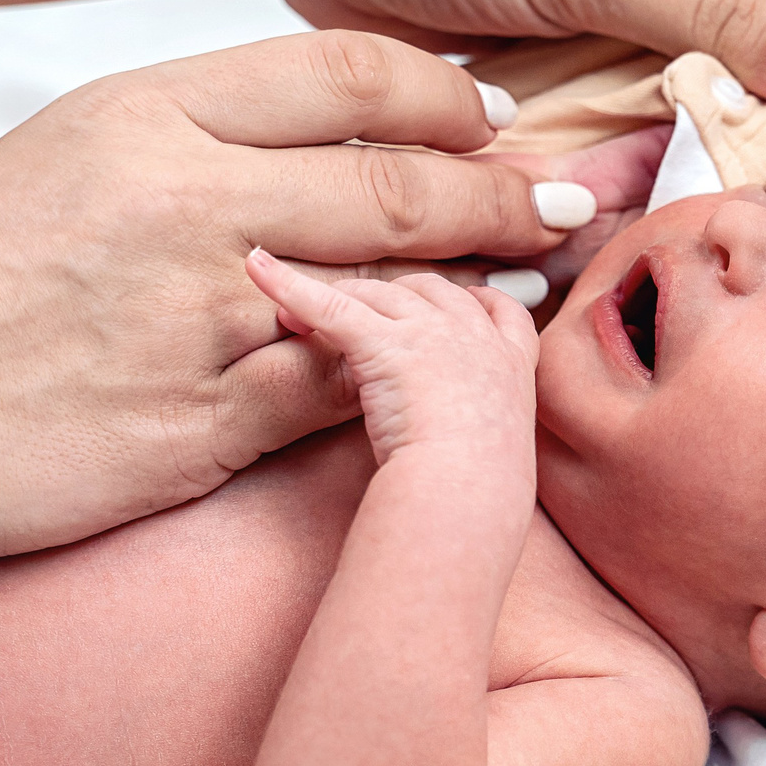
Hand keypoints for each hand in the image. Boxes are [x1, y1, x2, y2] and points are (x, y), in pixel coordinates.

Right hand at [0, 31, 575, 560]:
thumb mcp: (72, 156)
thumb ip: (200, 142)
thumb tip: (331, 150)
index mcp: (149, 115)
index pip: (342, 77)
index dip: (441, 94)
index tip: (488, 113)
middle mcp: (185, 203)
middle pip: (395, 182)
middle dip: (502, 191)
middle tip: (565, 199)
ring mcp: (201, 317)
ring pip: (388, 291)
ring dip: (478, 289)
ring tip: (532, 280)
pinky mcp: (205, 422)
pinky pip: (344, 391)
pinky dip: (411, 378)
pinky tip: (452, 370)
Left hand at [245, 253, 539, 471]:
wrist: (467, 494)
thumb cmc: (480, 495)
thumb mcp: (498, 455)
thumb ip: (482, 431)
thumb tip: (462, 447)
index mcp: (510, 364)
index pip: (498, 310)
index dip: (473, 301)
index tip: (458, 303)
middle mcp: (474, 335)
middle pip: (427, 289)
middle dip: (388, 298)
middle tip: (352, 324)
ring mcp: (431, 333)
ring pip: (378, 294)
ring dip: (337, 300)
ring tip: (291, 318)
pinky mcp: (383, 343)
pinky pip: (329, 305)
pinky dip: (287, 285)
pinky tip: (255, 269)